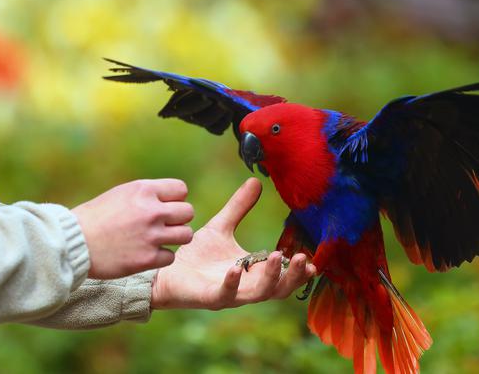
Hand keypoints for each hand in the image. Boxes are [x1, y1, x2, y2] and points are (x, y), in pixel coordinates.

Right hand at [72, 179, 193, 278]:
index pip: (181, 190)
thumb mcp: (122, 194)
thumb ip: (148, 195)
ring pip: (186, 234)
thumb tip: (173, 200)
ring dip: (175, 238)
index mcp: (144, 190)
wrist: (72, 243)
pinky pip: (171, 256)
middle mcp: (151, 211)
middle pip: (188, 212)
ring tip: (160, 239)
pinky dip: (161, 257)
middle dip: (178, 219)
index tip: (164, 207)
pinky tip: (147, 254)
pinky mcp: (147, 258)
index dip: (175, 199)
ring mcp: (151, 235)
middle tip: (164, 226)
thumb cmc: (95, 217)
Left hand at [151, 178, 316, 309]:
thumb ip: (239, 207)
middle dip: (293, 276)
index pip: (283, 277)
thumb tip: (255, 181)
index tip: (314, 261)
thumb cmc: (196, 254)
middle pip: (279, 289)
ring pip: (258, 294)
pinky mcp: (208, 297)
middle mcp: (246, 287)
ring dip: (271, 278)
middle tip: (303, 259)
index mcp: (253, 272)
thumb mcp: (222, 226)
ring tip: (276, 256)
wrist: (164, 270)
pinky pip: (225, 295)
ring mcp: (229, 294)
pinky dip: (233, 283)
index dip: (299, 272)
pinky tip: (237, 267)